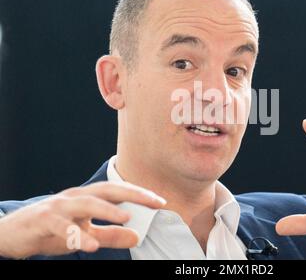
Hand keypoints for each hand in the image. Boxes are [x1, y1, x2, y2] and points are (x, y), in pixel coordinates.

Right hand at [0, 181, 165, 258]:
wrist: (14, 233)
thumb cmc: (53, 230)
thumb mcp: (86, 234)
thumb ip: (110, 235)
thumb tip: (137, 237)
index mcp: (88, 197)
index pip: (118, 191)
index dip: (140, 194)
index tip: (161, 201)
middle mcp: (76, 196)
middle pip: (107, 190)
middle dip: (132, 194)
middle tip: (153, 202)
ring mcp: (59, 206)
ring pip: (86, 203)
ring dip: (107, 210)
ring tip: (126, 218)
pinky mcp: (44, 219)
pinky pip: (62, 227)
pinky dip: (76, 235)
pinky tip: (89, 246)